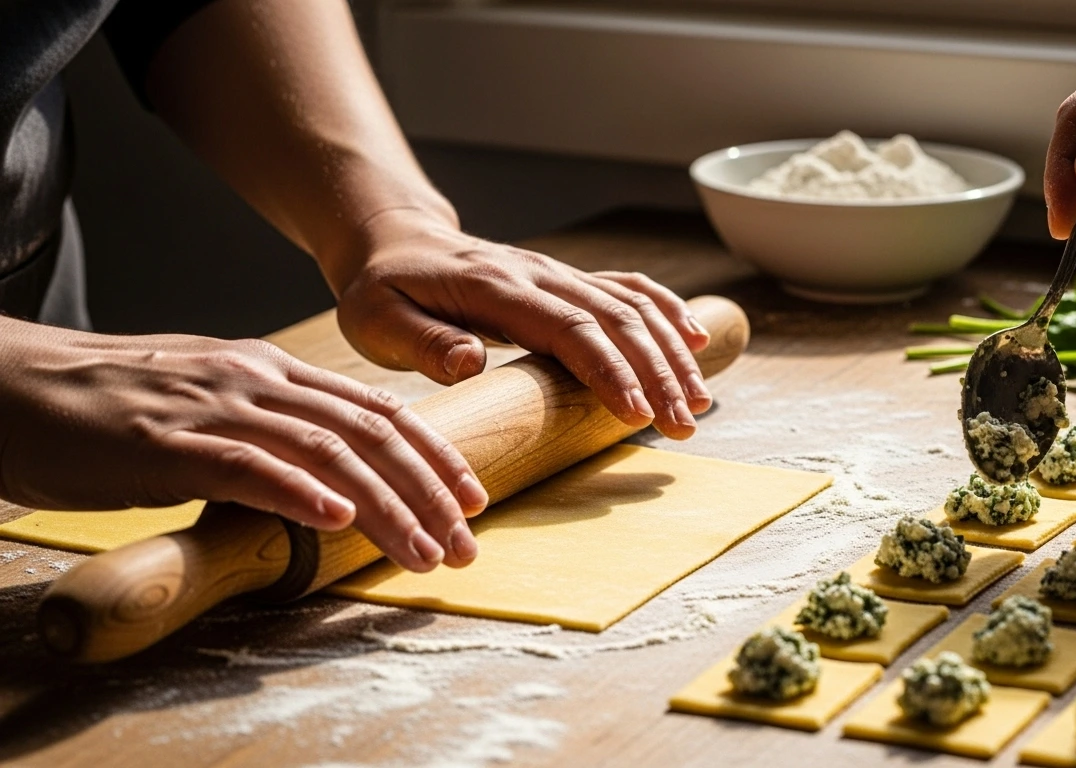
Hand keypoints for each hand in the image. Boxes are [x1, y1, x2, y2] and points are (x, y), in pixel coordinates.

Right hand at [0, 321, 487, 572]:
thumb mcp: (210, 400)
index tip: (472, 496)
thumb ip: (272, 426)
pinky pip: (246, 466)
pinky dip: (300, 492)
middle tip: (467, 540)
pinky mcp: (164, 444)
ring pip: (326, 452)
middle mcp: (255, 379)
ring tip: (425, 548)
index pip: (375, 411)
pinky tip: (337, 521)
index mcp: (271, 370)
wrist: (14, 386)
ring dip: (385, 506)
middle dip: (428, 489)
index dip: (433, 454)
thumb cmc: (112, 404)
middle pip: (368, 432)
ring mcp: (212, 407)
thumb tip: (334, 473)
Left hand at [332, 210, 713, 439]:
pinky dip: (666, 312)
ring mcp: (558, 274)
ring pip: (631, 306)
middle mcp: (539, 275)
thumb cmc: (381, 289)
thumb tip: (471, 362)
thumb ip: (422, 343)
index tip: (639, 413)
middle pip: (616, 318)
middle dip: (658, 372)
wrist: (393, 239)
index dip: (610, 369)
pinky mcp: (567, 281)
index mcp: (496, 288)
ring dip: (671, 352)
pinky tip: (696, 340)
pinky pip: (628, 289)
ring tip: (699, 403)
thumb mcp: (376, 319)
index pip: (569, 327)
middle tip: (684, 425)